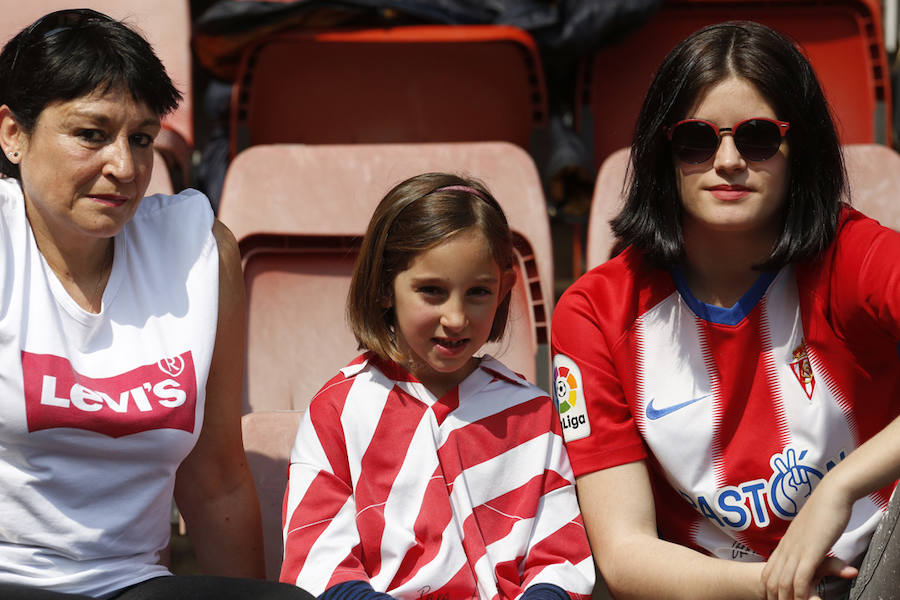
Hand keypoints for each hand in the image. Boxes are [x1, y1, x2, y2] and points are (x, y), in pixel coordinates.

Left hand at [760, 477, 857, 599]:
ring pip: (783, 582)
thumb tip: (808, 550)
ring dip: (787, 599)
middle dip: (775, 597)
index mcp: (786, 543)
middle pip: (771, 580)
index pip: (768, 571)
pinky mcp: (811, 551)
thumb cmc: (824, 509)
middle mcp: (787, 548)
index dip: (769, 588)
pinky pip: (800, 578)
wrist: (831, 493)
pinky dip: (801, 594)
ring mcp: (798, 550)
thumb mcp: (809, 531)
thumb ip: (806, 543)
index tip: (775, 597)